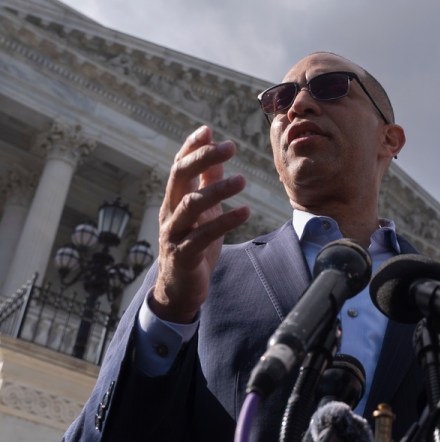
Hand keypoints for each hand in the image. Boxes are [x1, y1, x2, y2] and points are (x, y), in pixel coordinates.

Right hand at [151, 126, 248, 322]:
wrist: (179, 289)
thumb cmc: (192, 245)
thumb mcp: (203, 211)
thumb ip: (206, 182)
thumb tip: (215, 151)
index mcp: (174, 199)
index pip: (178, 166)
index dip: (190, 147)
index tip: (208, 130)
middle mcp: (170, 212)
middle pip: (180, 177)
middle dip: (203, 158)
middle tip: (230, 147)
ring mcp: (174, 234)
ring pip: (191, 205)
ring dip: (217, 189)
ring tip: (242, 180)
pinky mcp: (184, 255)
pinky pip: (203, 235)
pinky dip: (224, 222)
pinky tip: (245, 212)